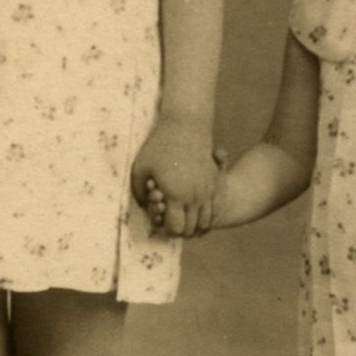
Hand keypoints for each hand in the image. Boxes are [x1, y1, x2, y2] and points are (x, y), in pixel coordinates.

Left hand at [131, 117, 220, 236]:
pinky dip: (206, 215)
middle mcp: (195, 196)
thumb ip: (139, 192)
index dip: (167, 231)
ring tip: (183, 220)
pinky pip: (215, 208)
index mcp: (176, 195)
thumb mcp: (140, 168)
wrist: (186, 125)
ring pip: (206, 221)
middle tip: (170, 224)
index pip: (176, 228)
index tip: (160, 224)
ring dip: (195, 225)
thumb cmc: (159, 145)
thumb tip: (143, 208)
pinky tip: (195, 211)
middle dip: (180, 231)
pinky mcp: (216, 182)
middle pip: (192, 228)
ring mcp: (208, 189)